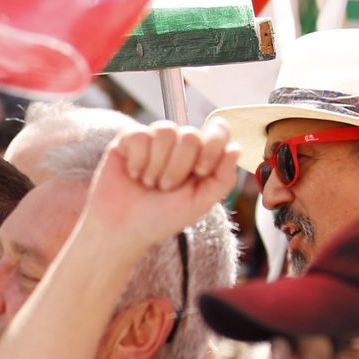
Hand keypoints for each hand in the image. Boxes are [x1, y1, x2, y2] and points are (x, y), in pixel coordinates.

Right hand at [86, 117, 238, 243]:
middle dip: (178, 167)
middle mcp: (178, 144)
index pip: (217, 129)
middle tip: (165, 188)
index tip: (200, 172)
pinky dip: (137, 160)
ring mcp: (153, 139)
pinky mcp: (128, 139)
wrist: (122, 229)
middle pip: (190, 134)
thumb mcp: (200, 203)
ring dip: (156, 165)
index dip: (212, 147)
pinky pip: (138, 134)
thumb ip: (223, 178)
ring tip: (149, 183)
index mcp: (200, 155)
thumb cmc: (161, 218)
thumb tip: (235, 148)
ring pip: (164, 131)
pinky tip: (133, 174)